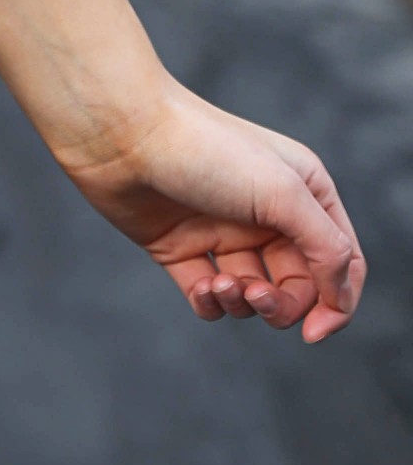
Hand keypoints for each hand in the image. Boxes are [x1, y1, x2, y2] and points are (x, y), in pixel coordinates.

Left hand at [62, 75, 364, 343]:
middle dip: (282, 305)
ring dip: (243, 304)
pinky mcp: (181, 248)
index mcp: (303, 191)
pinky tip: (200, 287)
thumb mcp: (283, 193)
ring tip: (219, 284)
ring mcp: (223, 230)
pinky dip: (210, 304)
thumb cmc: (205, 150)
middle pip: (298, 286)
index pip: (342, 260)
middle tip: (256, 297)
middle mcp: (266, 212)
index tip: (315, 332)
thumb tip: (339, 298)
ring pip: (254, 296)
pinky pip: (210, 298)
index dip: (337, 302)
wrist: (121, 132)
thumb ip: (326, 248)